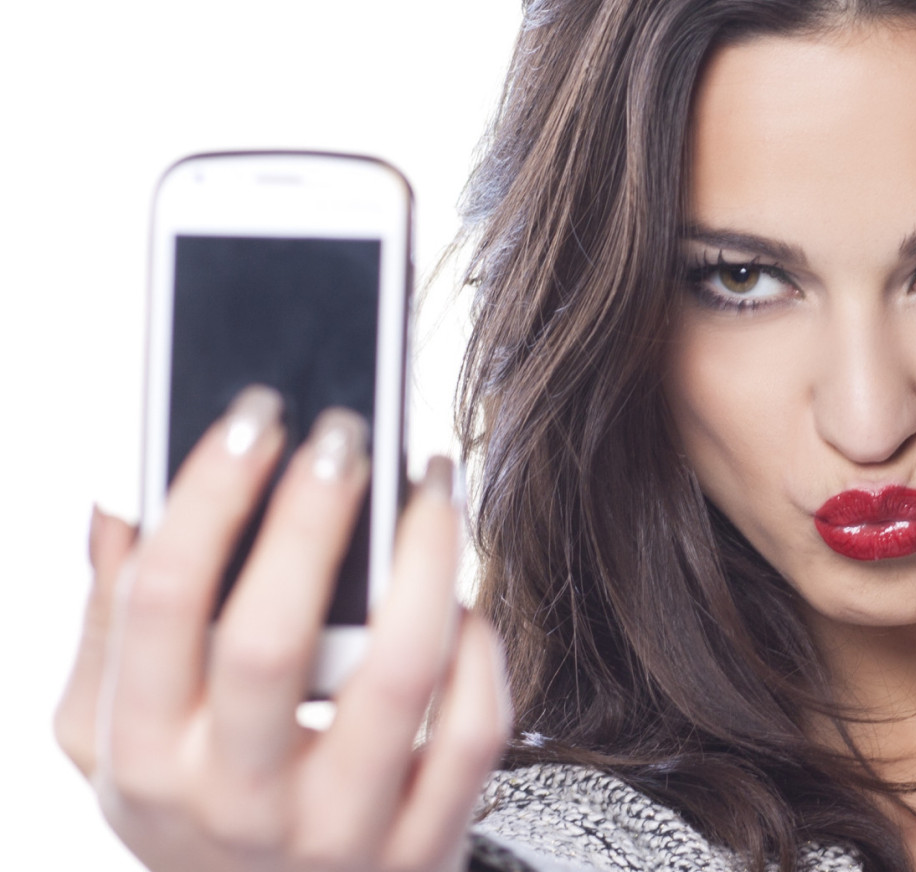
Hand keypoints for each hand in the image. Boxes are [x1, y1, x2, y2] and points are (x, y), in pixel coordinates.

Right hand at [54, 385, 510, 871]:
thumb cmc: (192, 803)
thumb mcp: (109, 736)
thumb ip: (107, 622)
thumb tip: (116, 504)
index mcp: (144, 757)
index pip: (162, 603)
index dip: (209, 492)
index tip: (257, 412)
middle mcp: (235, 801)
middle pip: (271, 637)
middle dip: (313, 516)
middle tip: (347, 432)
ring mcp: (338, 831)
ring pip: (399, 675)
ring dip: (424, 562)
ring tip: (430, 487)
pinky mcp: (425, 845)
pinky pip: (473, 733)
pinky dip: (481, 653)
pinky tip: (465, 601)